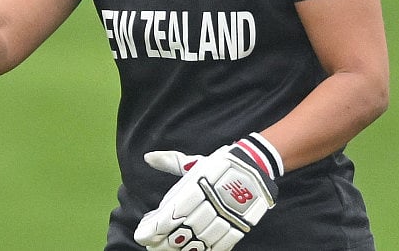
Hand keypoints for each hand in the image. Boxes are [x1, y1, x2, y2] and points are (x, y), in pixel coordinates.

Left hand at [135, 135, 281, 250]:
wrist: (256, 166)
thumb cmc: (220, 165)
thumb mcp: (194, 163)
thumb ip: (170, 162)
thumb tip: (148, 158)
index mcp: (197, 188)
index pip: (170, 215)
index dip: (154, 229)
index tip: (142, 234)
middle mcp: (210, 205)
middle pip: (183, 233)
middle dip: (164, 243)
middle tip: (152, 246)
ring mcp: (226, 218)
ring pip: (199, 242)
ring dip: (182, 249)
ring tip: (168, 250)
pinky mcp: (239, 227)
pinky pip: (220, 246)